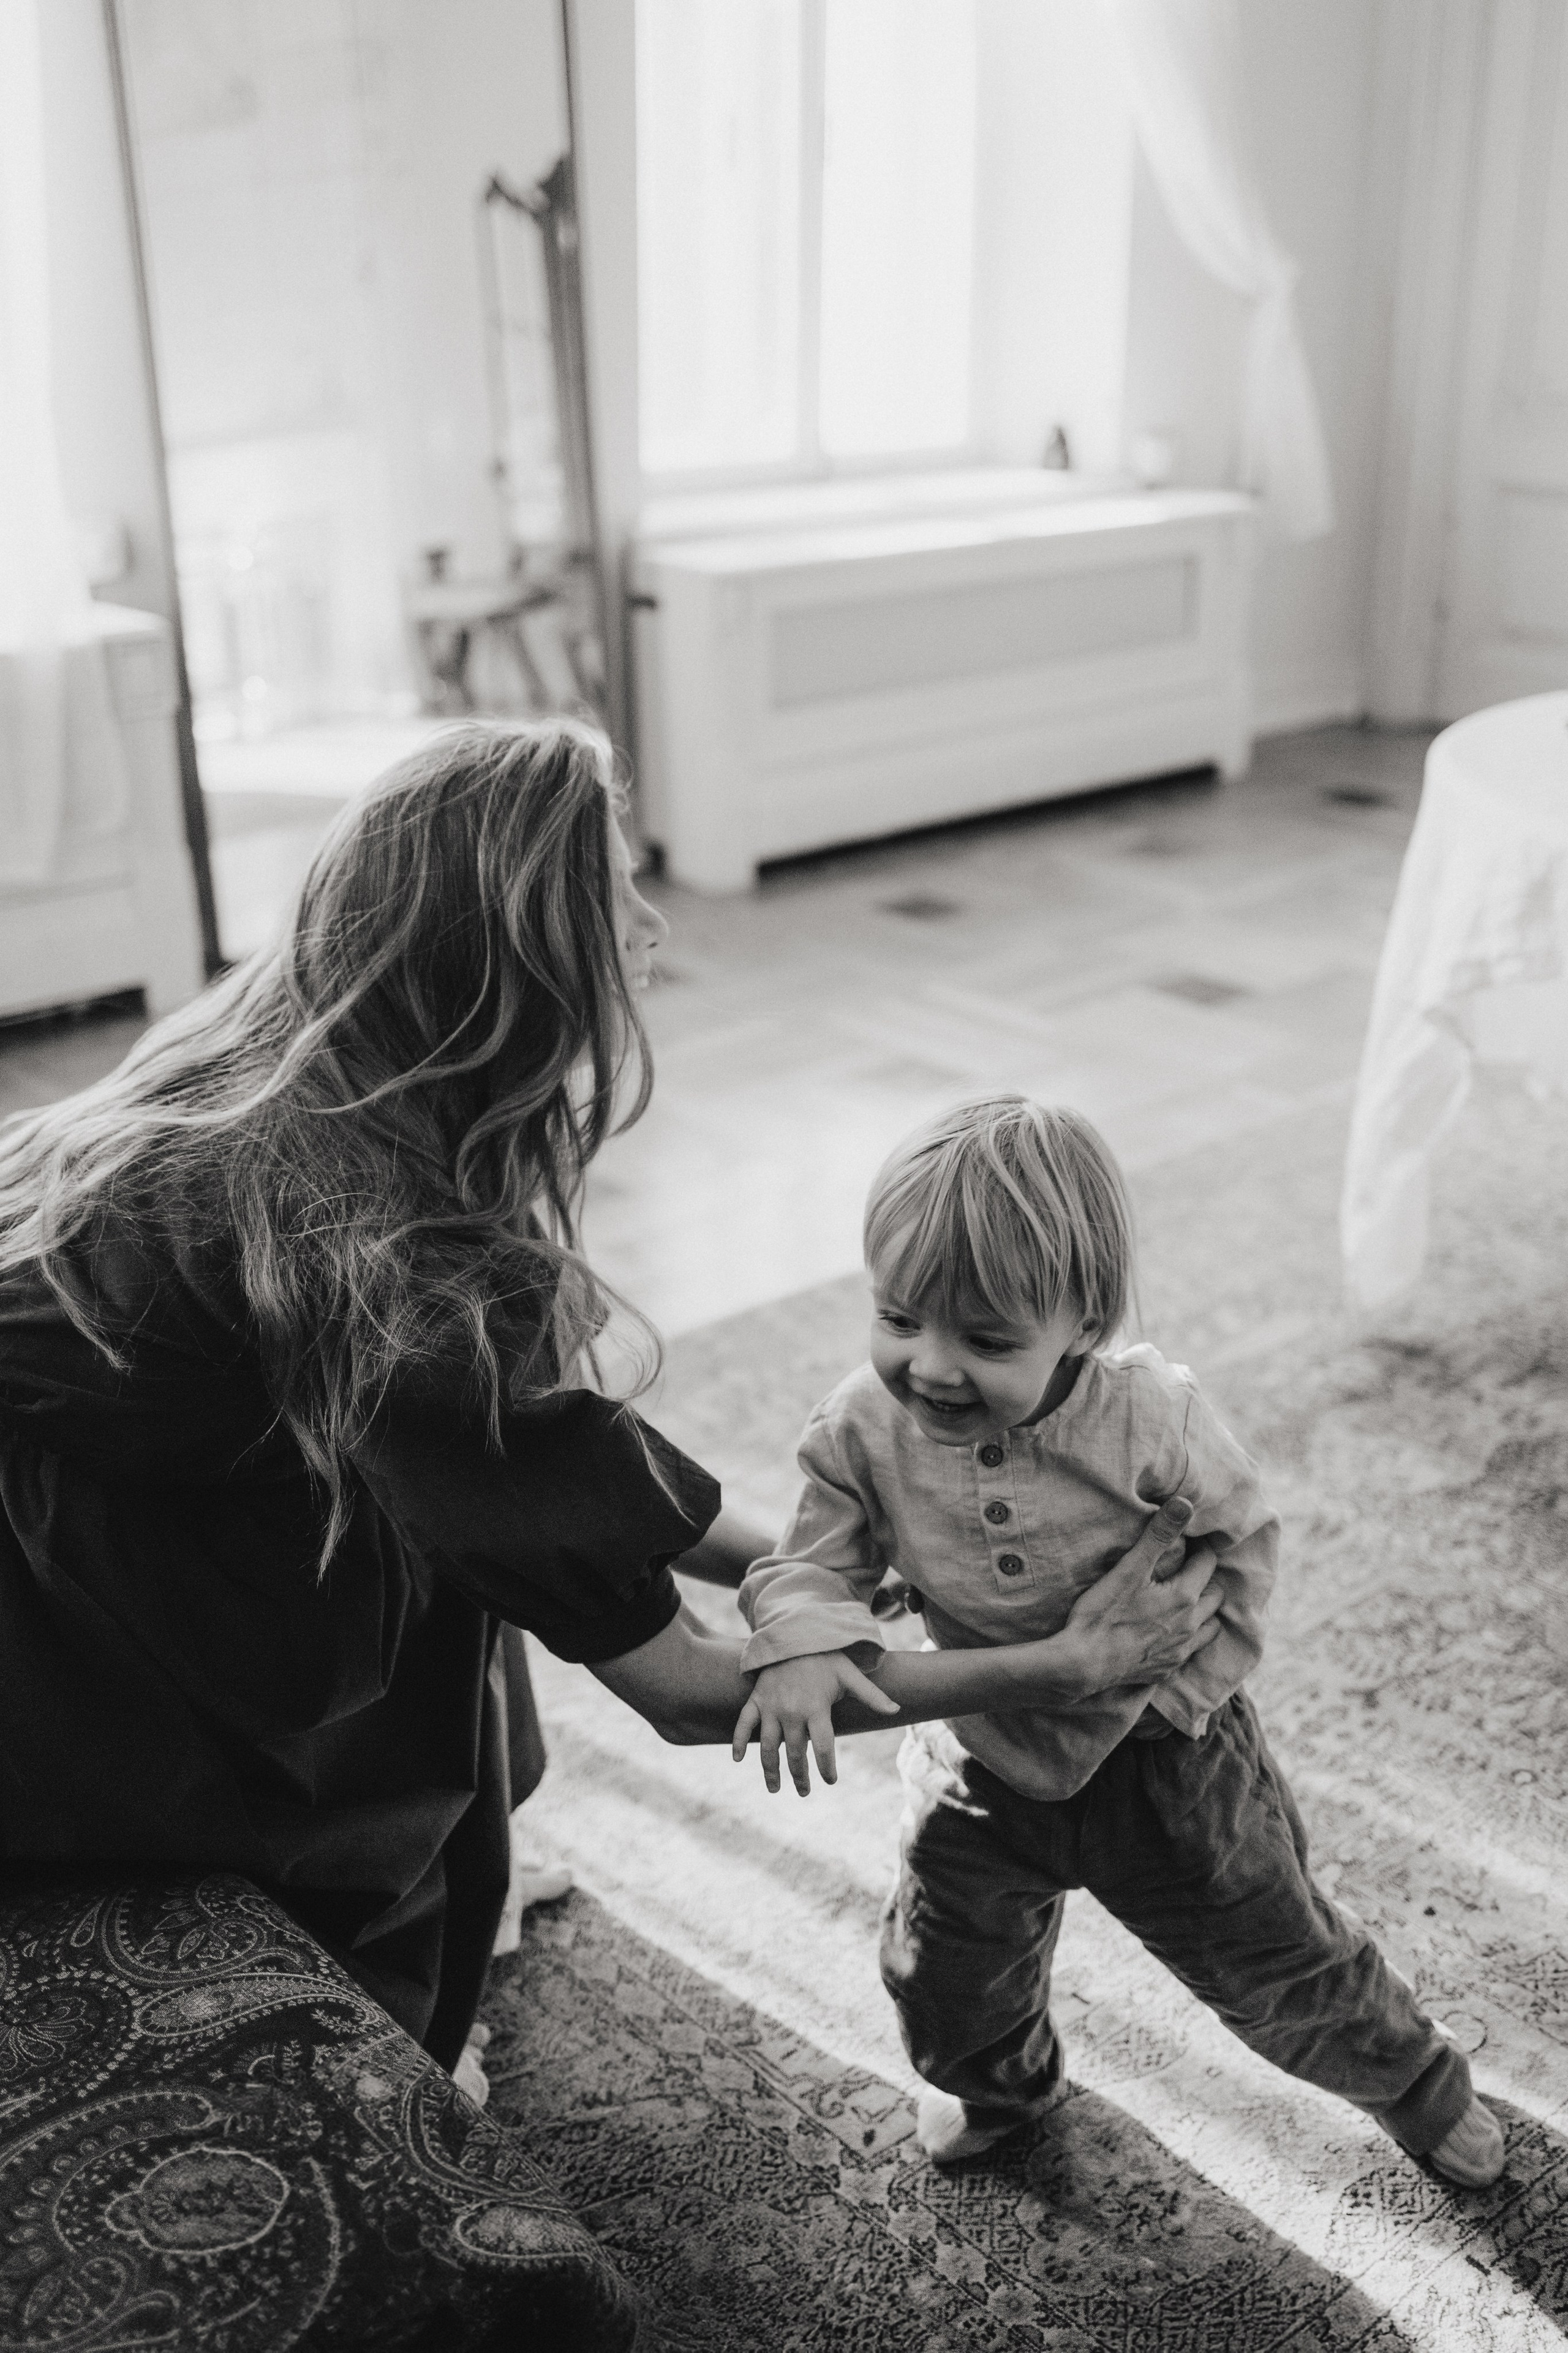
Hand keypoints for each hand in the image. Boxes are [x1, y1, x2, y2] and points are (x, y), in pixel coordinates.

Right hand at [732, 1651, 899, 1794]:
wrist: (794, 1636)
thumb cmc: (826, 1659)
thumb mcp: (850, 1675)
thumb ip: (871, 1695)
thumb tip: (896, 1710)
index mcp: (816, 1708)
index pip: (823, 1748)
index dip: (827, 1768)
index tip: (831, 1781)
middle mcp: (791, 1711)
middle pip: (796, 1753)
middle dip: (800, 1776)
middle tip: (805, 1792)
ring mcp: (770, 1707)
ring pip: (768, 1747)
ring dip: (771, 1771)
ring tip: (776, 1789)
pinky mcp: (756, 1700)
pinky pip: (743, 1724)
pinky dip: (739, 1741)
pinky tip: (738, 1760)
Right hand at [1062, 1498, 1223, 1690]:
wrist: (1083, 1663)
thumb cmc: (1103, 1613)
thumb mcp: (1130, 1568)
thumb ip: (1159, 1535)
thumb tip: (1185, 1504)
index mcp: (1184, 1597)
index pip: (1207, 1564)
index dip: (1200, 1549)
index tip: (1188, 1542)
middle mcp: (1190, 1626)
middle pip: (1215, 1596)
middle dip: (1206, 1579)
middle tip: (1187, 1568)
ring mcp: (1179, 1650)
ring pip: (1210, 1627)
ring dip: (1204, 1612)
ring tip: (1187, 1600)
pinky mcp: (1166, 1668)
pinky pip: (1190, 1651)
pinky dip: (1189, 1638)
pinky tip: (1172, 1633)